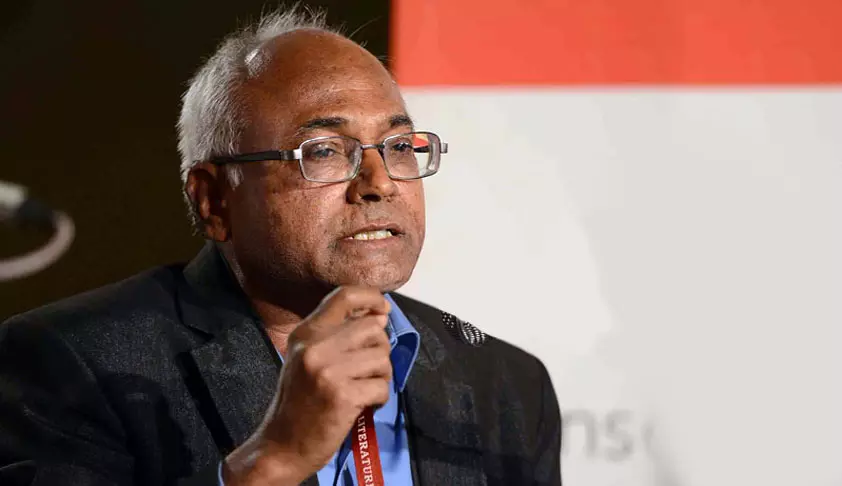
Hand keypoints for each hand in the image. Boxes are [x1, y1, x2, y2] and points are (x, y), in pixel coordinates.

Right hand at [223, 286, 391, 485]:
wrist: (280, 446)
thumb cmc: (298, 403)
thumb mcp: (307, 359)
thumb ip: (338, 336)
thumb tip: (381, 317)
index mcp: (306, 333)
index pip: (344, 295)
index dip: (372, 297)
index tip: (384, 310)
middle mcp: (315, 346)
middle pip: (373, 327)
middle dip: (380, 349)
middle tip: (369, 370)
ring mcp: (328, 371)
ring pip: (382, 357)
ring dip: (381, 376)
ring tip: (364, 389)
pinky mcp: (342, 396)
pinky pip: (382, 386)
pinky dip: (379, 398)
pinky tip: (364, 405)